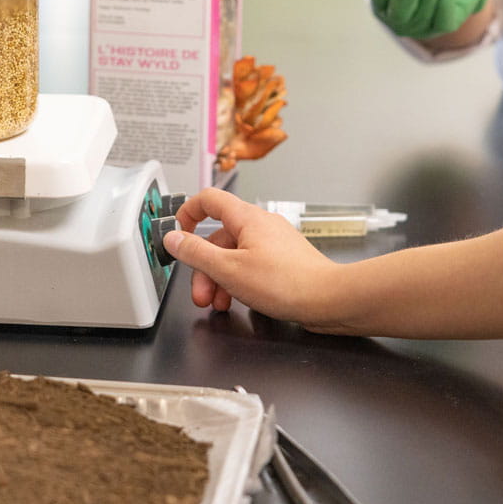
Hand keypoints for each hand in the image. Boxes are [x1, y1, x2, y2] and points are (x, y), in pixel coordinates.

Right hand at [162, 189, 339, 322]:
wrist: (329, 300)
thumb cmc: (286, 283)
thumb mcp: (228, 269)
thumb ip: (195, 253)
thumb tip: (173, 238)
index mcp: (246, 218)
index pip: (208, 199)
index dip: (188, 212)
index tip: (178, 234)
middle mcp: (261, 225)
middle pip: (218, 237)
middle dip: (203, 267)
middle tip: (200, 294)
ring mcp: (274, 242)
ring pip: (234, 255)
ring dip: (219, 279)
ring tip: (218, 304)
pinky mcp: (283, 261)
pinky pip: (250, 265)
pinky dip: (237, 281)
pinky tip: (237, 301)